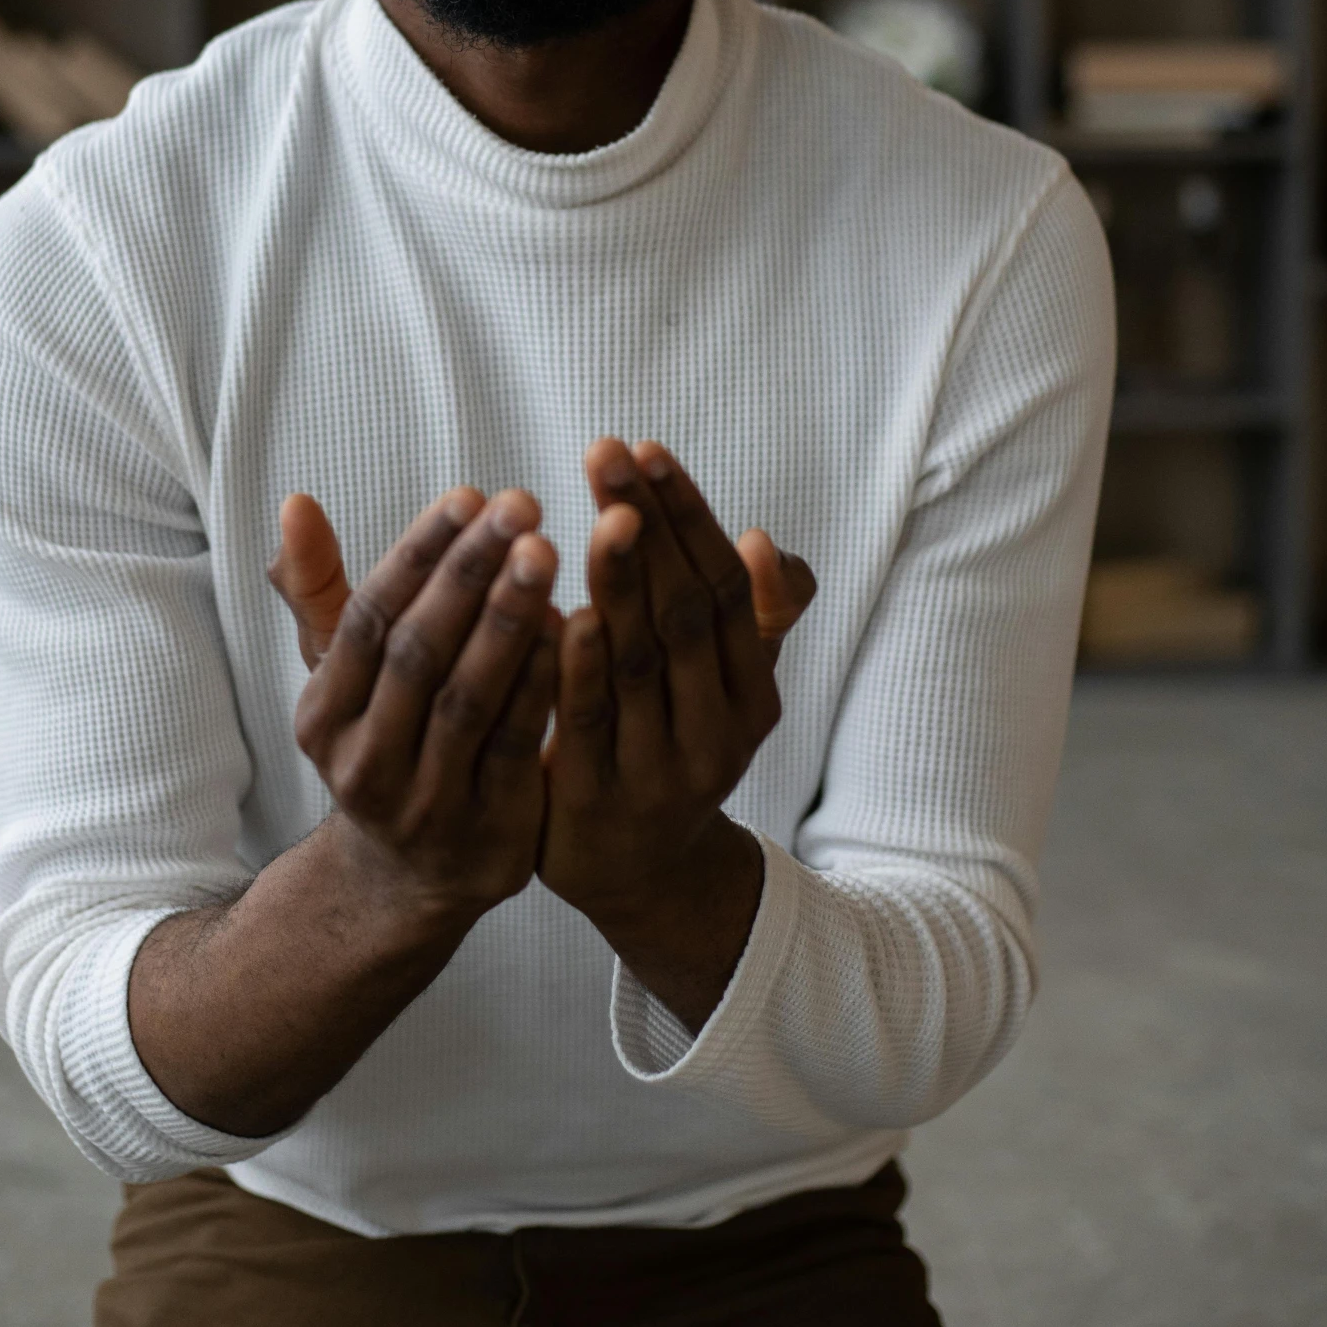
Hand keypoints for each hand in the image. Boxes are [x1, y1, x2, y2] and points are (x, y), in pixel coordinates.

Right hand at [268, 485, 559, 928]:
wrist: (408, 880)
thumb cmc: (386, 740)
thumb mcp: (343, 676)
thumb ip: (320, 590)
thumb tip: (294, 502)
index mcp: (325, 716)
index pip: (369, 619)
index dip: (419, 554)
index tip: (470, 494)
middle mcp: (365, 763)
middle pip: (418, 653)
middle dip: (470, 573)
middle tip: (523, 506)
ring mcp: (425, 804)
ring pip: (467, 700)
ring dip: (507, 620)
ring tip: (549, 551)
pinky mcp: (488, 833)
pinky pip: (517, 747)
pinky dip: (541, 685)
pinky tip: (575, 627)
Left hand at [539, 439, 814, 1030]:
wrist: (640, 877)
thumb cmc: (673, 746)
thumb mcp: (725, 689)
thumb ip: (749, 618)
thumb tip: (763, 542)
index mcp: (752, 696)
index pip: (726, 587)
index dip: (688, 516)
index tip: (647, 449)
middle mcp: (716, 733)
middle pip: (685, 612)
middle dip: (646, 525)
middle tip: (605, 451)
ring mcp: (658, 771)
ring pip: (642, 662)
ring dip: (621, 579)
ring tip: (600, 510)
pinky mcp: (595, 804)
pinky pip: (588, 723)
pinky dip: (578, 663)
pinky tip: (563, 608)